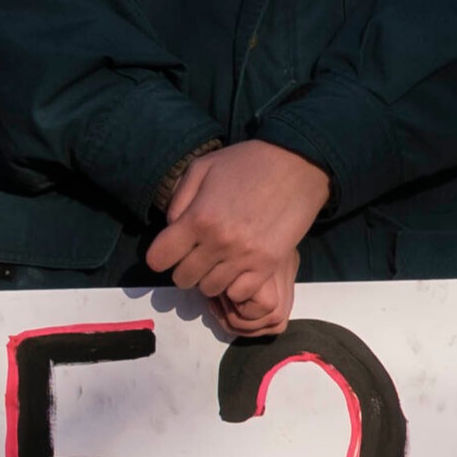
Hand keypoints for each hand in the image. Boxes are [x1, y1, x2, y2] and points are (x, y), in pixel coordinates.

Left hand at [145, 139, 329, 325]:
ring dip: (209, 277)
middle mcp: (218, 242)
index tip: (170, 249)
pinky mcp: (268, 265)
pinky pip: (240, 293)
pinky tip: (238, 269)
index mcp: (198, 218)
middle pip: (183, 278)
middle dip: (184, 268)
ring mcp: (245, 257)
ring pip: (210, 289)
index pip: (158, 259)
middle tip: (196, 254)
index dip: (160, 256)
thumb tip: (170, 228)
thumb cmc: (247, 163)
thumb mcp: (202, 168)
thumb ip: (178, 200)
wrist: (297, 165)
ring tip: (218, 261)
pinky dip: (235, 285)